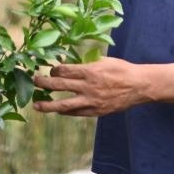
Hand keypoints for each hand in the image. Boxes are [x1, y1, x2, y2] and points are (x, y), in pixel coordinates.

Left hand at [32, 57, 148, 116]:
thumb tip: (73, 63)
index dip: (55, 69)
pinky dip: (65, 111)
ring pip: (64, 104)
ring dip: (48, 105)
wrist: (139, 86)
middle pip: (60, 85)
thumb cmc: (122, 70)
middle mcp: (88, 87)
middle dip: (44, 83)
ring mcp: (91, 101)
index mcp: (90, 71)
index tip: (51, 69)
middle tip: (34, 81)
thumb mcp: (105, 60)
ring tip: (36, 105)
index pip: (65, 70)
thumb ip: (88, 62)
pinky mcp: (96, 111)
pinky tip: (58, 110)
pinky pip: (76, 113)